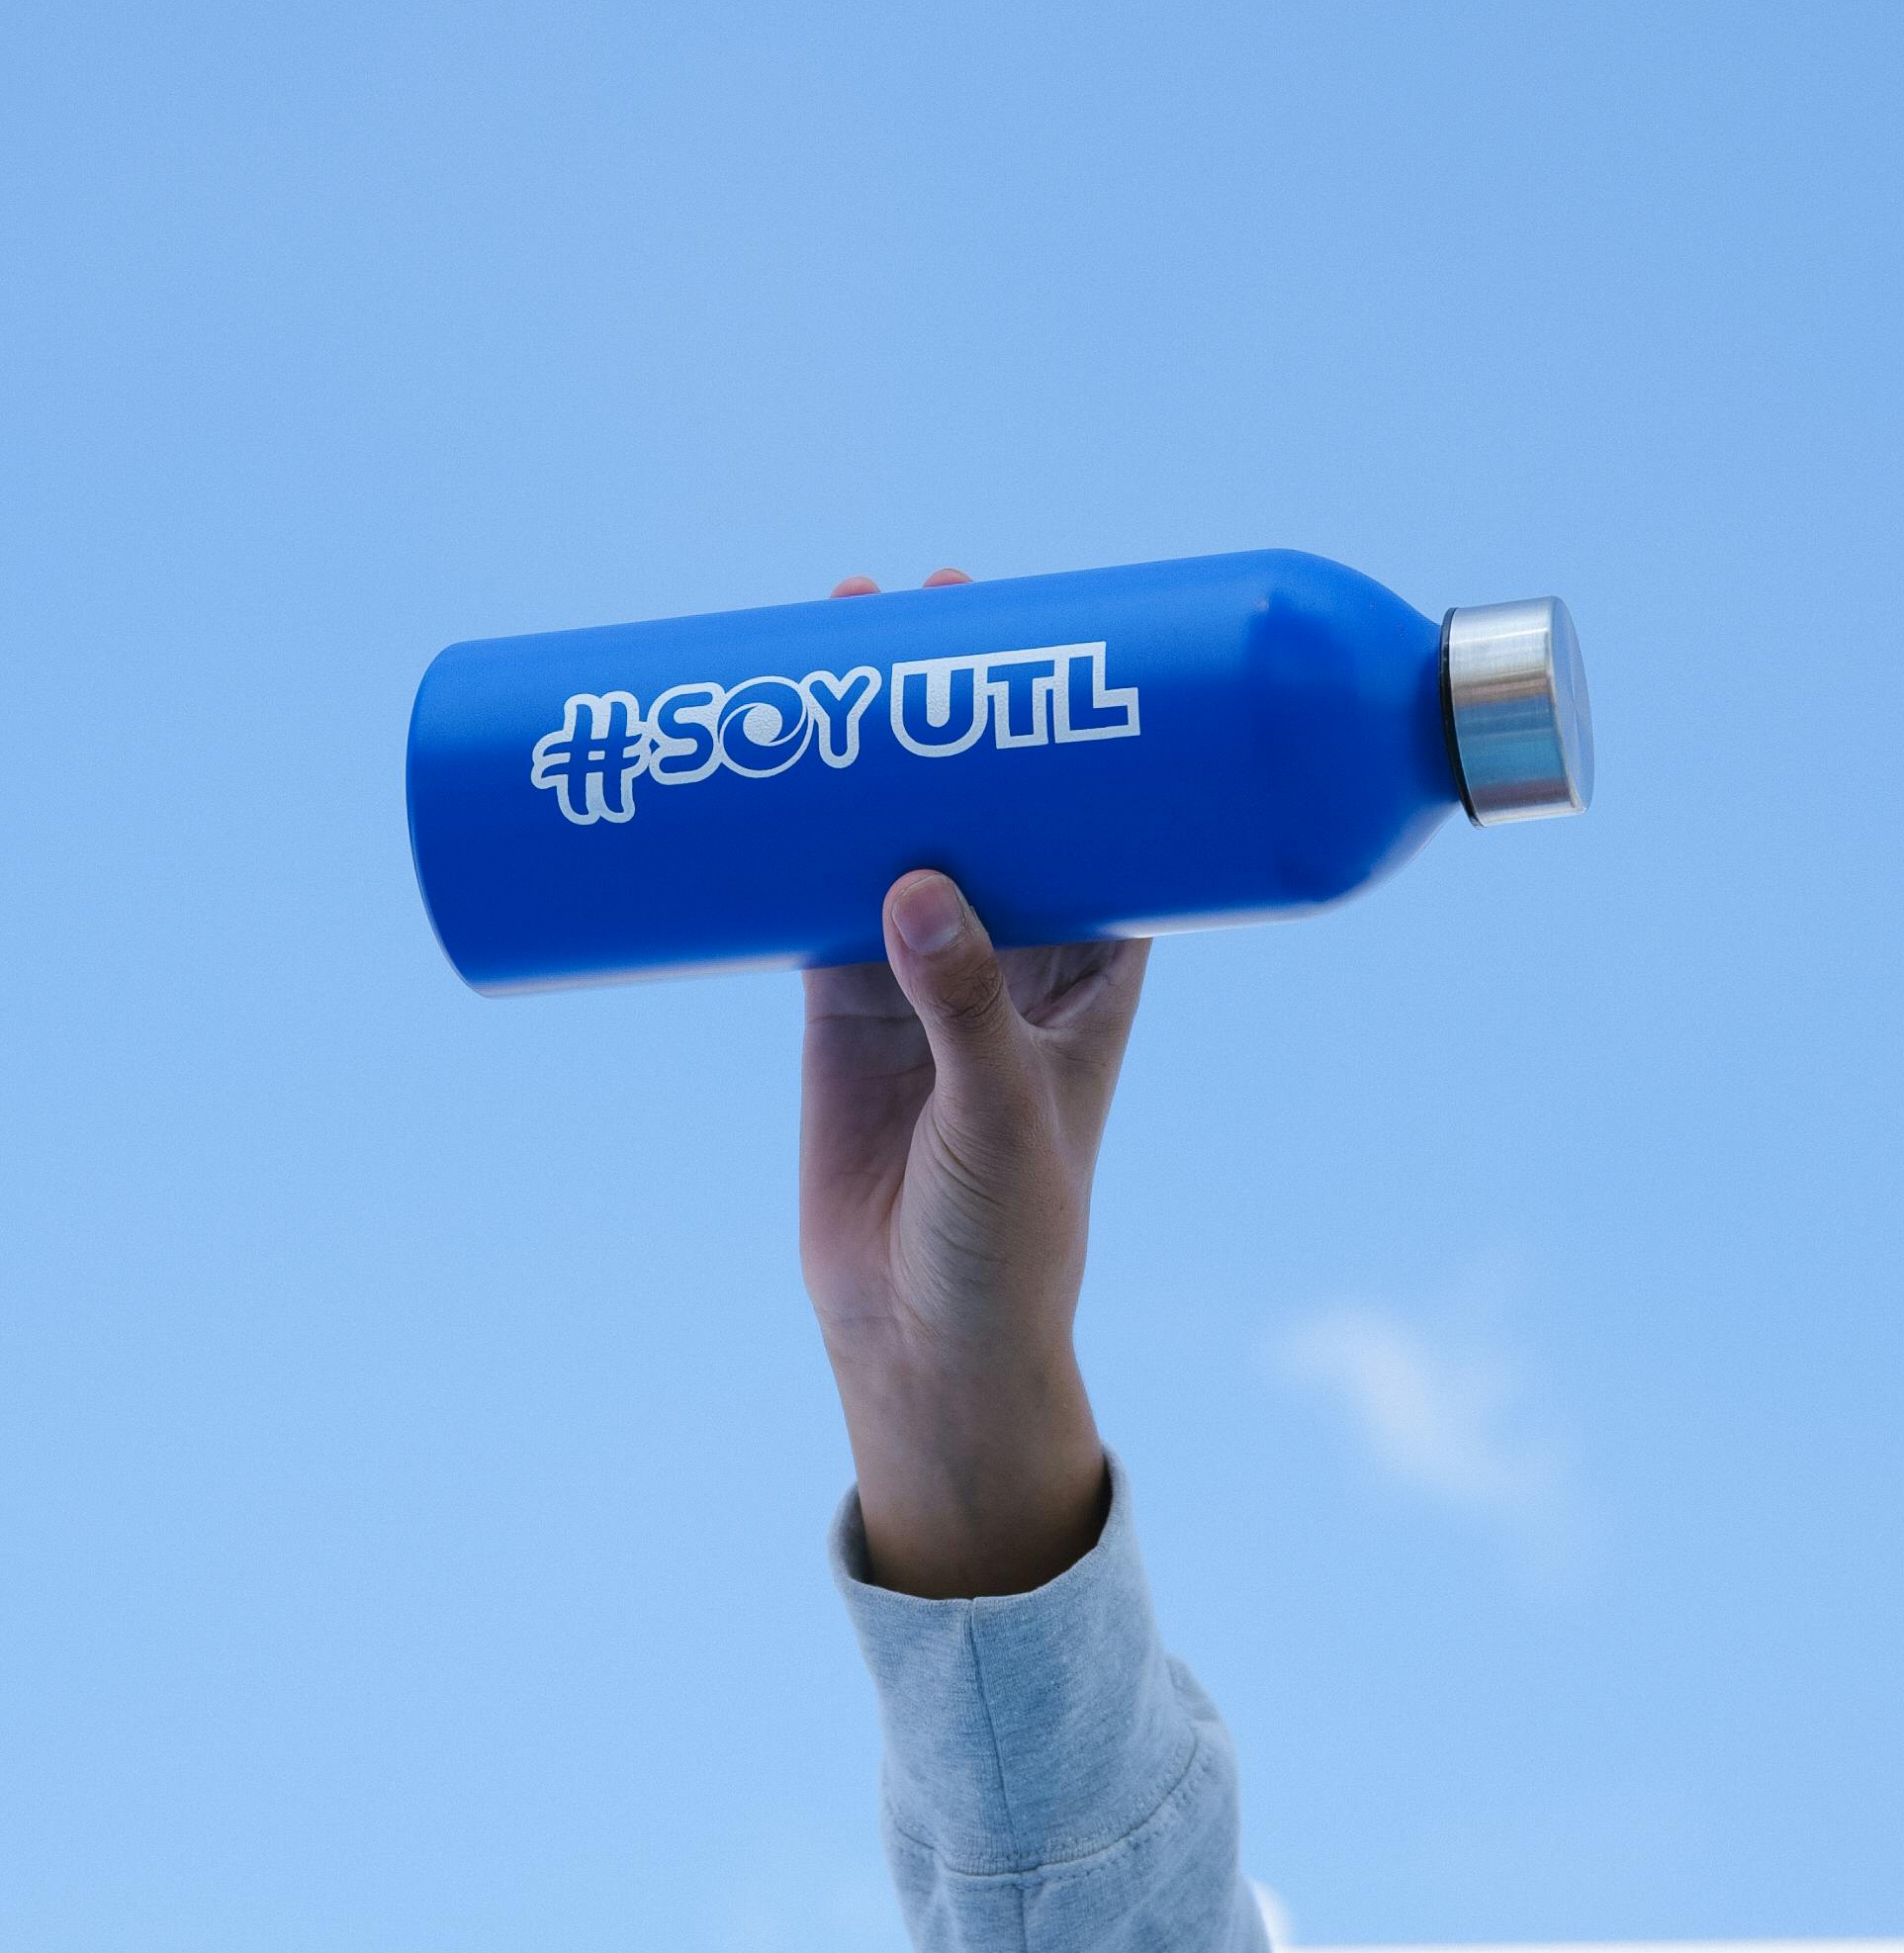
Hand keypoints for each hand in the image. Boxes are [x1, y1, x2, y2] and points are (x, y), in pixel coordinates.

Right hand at [801, 570, 1149, 1597]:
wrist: (924, 1345)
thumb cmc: (1009, 1241)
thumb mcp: (1002, 1118)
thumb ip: (964, 1007)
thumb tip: (916, 882)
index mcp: (1095, 963)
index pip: (1102, 810)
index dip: (1066, 721)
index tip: (1031, 634)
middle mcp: (1012, 951)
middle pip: (986, 794)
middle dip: (944, 707)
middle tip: (905, 607)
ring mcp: (921, 970)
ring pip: (890, 826)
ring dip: (861, 749)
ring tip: (819, 649)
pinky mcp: (840, 1005)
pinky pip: (806, 889)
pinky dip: (783, 833)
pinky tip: (752, 762)